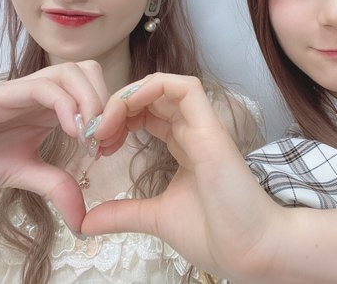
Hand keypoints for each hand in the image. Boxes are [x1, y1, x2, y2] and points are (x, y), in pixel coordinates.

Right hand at [0, 60, 106, 230]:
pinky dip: (66, 104)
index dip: (111, 114)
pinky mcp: (0, 94)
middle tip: (104, 138)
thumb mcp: (22, 174)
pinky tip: (70, 131)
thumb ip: (55, 186)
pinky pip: (43, 87)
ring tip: (88, 136)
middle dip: (107, 100)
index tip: (111, 147)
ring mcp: (20, 91)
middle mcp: (39, 93)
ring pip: (71, 71)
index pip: (94, 90)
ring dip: (91, 100)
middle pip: (89, 71)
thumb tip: (83, 219)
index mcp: (48, 108)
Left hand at [82, 73, 284, 282]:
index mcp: (183, 146)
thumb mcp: (155, 218)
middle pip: (150, 95)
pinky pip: (184, 88)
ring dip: (128, 96)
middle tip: (95, 133)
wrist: (250, 251)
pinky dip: (152, 87)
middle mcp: (192, 131)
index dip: (118, 119)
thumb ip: (122, 213)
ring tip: (106, 123)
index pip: (147, 113)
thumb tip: (86, 222)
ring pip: (164, 85)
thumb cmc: (214, 233)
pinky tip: (128, 108)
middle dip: (116, 106)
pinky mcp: (211, 128)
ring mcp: (203, 126)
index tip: (96, 144)